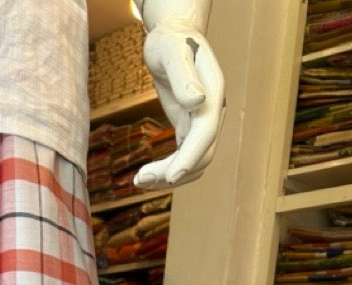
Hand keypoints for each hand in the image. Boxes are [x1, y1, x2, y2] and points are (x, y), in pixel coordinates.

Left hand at [134, 25, 224, 189]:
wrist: (173, 37)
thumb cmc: (170, 40)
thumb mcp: (172, 51)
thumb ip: (184, 75)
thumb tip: (197, 101)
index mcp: (212, 92)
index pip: (206, 132)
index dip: (190, 157)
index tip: (170, 176)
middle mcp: (212, 111)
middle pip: (202, 155)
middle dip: (173, 172)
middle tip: (139, 180)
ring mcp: (203, 122)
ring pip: (195, 162)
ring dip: (170, 177)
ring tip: (139, 181)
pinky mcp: (190, 127)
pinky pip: (185, 157)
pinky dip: (169, 170)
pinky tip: (148, 175)